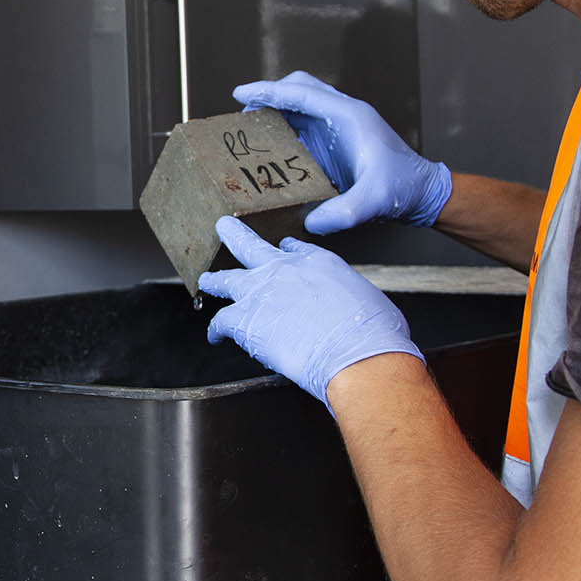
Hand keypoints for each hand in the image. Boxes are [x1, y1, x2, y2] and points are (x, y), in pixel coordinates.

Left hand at [198, 216, 421, 402]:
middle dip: (234, 234)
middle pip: (251, 246)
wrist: (356, 353)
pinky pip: (220, 321)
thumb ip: (351, 299)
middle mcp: (285, 269)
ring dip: (214, 280)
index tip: (281, 250)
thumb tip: (354, 311)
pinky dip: (215, 329)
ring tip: (207, 280)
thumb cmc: (374, 332)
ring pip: (225, 279)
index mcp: (318, 262)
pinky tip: (215, 336)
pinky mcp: (244, 319)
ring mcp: (261, 292)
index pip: (294, 250)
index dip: (285, 251)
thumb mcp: (370, 300)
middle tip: (223, 227)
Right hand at [233, 70, 451, 233]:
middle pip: (299, 88)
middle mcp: (342, 114)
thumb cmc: (402, 189)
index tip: (241, 93)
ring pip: (300, 103)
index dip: (269, 91)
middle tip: (242, 113)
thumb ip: (345, 213)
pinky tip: (270, 147)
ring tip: (249, 129)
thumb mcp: (374, 202)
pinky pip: (303, 123)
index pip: (301, 92)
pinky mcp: (335, 139)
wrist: (420, 192)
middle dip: (268, 94)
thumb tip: (311, 223)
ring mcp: (338, 125)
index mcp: (349, 116)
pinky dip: (283, 128)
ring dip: (274, 110)